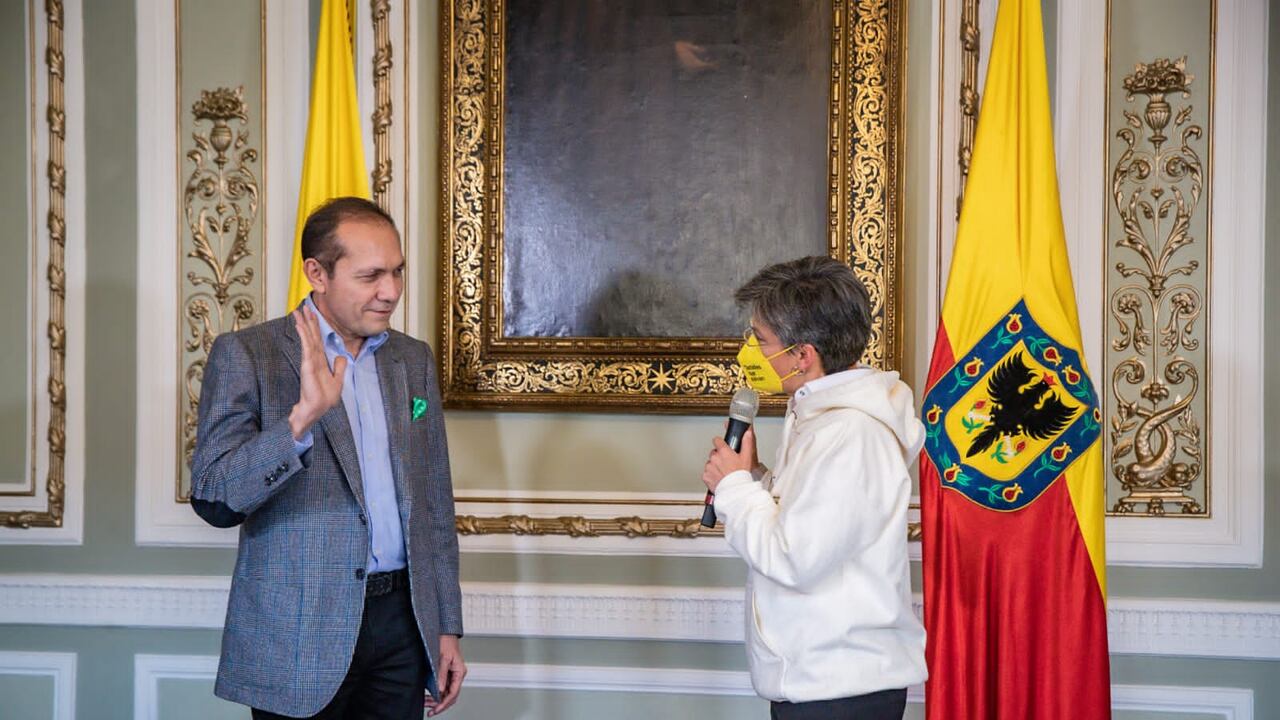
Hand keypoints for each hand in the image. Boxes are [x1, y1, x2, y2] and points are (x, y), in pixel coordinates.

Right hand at [288, 306, 346, 439]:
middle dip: (308, 320)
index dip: (315, 327)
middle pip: (311, 335)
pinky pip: (307, 346)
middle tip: (304, 306)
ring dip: (304, 323)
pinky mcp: (308, 364)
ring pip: (307, 337)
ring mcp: (309, 360)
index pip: (317, 340)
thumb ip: (339, 368)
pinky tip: (300, 325)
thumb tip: (341, 357)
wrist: (317, 409)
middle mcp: (313, 358)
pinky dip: (304, 335)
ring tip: (299, 311)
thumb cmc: (324, 398)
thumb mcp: (338, 381)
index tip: (312, 314)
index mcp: (320, 361)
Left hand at [425, 634, 465, 715]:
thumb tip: (439, 690)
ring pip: (447, 692)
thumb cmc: (446, 642)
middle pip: (451, 695)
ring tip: (427, 704)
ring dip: (438, 700)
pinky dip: (437, 693)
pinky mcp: (447, 673)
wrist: (445, 632)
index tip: (436, 709)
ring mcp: (453, 674)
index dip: (444, 703)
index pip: (454, 692)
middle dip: (441, 704)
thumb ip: (442, 674)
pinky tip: (429, 696)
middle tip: (431, 711)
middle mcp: (457, 675)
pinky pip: (444, 687)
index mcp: (460, 672)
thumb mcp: (443, 658)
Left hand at [702, 427, 756, 493]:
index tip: (722, 445)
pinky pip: (706, 473)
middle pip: (714, 453)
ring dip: (714, 466)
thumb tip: (747, 433)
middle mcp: (714, 458)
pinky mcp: (705, 476)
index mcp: (723, 451)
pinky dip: (711, 475)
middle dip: (718, 457)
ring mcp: (709, 467)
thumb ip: (746, 443)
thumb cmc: (740, 475)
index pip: (717, 440)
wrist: (735, 490)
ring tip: (723, 473)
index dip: (720, 442)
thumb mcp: (746, 457)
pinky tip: (719, 478)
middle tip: (726, 464)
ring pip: (710, 463)